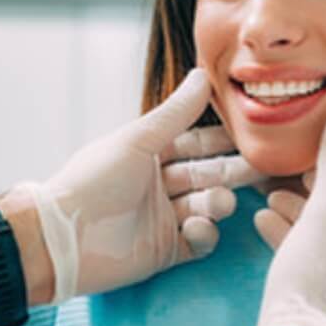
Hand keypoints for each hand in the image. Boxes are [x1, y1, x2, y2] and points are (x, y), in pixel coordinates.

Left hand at [15, 68, 263, 302]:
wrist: (63, 237)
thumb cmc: (95, 180)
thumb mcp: (138, 140)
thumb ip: (176, 112)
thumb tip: (203, 74)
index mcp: (152, 153)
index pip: (196, 143)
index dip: (223, 139)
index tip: (251, 134)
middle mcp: (160, 183)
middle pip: (207, 174)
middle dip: (233, 171)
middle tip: (262, 168)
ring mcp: (164, 217)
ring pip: (206, 205)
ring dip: (217, 203)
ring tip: (219, 202)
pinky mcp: (165, 250)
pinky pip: (197, 241)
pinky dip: (203, 234)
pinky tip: (196, 228)